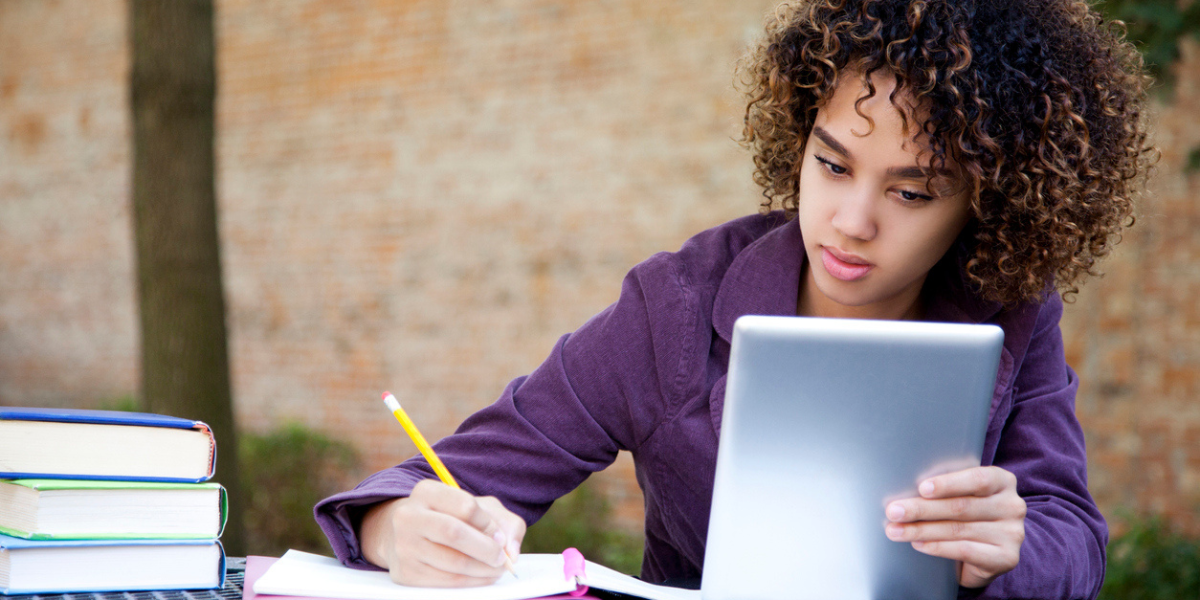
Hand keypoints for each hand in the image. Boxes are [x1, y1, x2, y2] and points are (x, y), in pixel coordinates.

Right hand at [359, 479, 525, 586]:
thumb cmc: (452, 518)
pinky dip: (472, 582)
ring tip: (497, 568)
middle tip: (502, 558)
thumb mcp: (479, 507)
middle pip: (454, 533)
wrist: (408, 537)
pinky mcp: (405, 573)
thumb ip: (504, 522)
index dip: (488, 524)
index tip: (499, 535)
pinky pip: (447, 581)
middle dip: (486, 549)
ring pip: (453, 562)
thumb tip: (510, 550)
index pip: (465, 506)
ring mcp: (404, 546)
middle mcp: (408, 516)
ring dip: (483, 569)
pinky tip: (481, 576)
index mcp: (426, 492)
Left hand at [884, 466, 1025, 587]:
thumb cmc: (967, 515)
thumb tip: (904, 485)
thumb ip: (946, 487)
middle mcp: (1012, 505)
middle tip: (894, 511)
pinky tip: (918, 544)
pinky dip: (937, 547)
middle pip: (961, 506)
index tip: (922, 488)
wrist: (986, 553)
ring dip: (921, 530)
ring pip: (958, 529)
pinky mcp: (1006, 557)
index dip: (948, 483)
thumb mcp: (962, 494)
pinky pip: (965, 550)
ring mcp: (1013, 533)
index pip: (977, 479)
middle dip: (922, 509)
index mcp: (1003, 481)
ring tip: (895, 530)